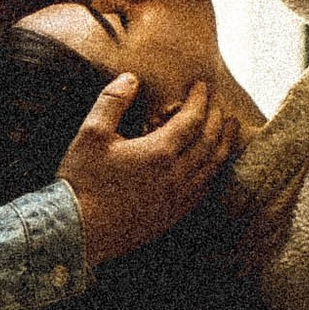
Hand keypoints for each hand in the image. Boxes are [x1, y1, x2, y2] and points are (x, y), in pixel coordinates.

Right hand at [57, 75, 241, 267]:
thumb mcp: (91, 134)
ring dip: (224, 145)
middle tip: (219, 103)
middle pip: (210, 142)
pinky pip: (203, 191)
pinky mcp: (171, 217)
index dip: (200, 100)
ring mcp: (176, 199)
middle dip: (218, 119)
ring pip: (213, 168)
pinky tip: (212, 167)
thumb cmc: (81, 181)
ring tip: (230, 130)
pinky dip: (213, 172)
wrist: (78, 231)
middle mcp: (176, 176)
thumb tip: (131, 78)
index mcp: (159, 152)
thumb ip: (112, 102)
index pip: (192, 120)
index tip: (203, 86)